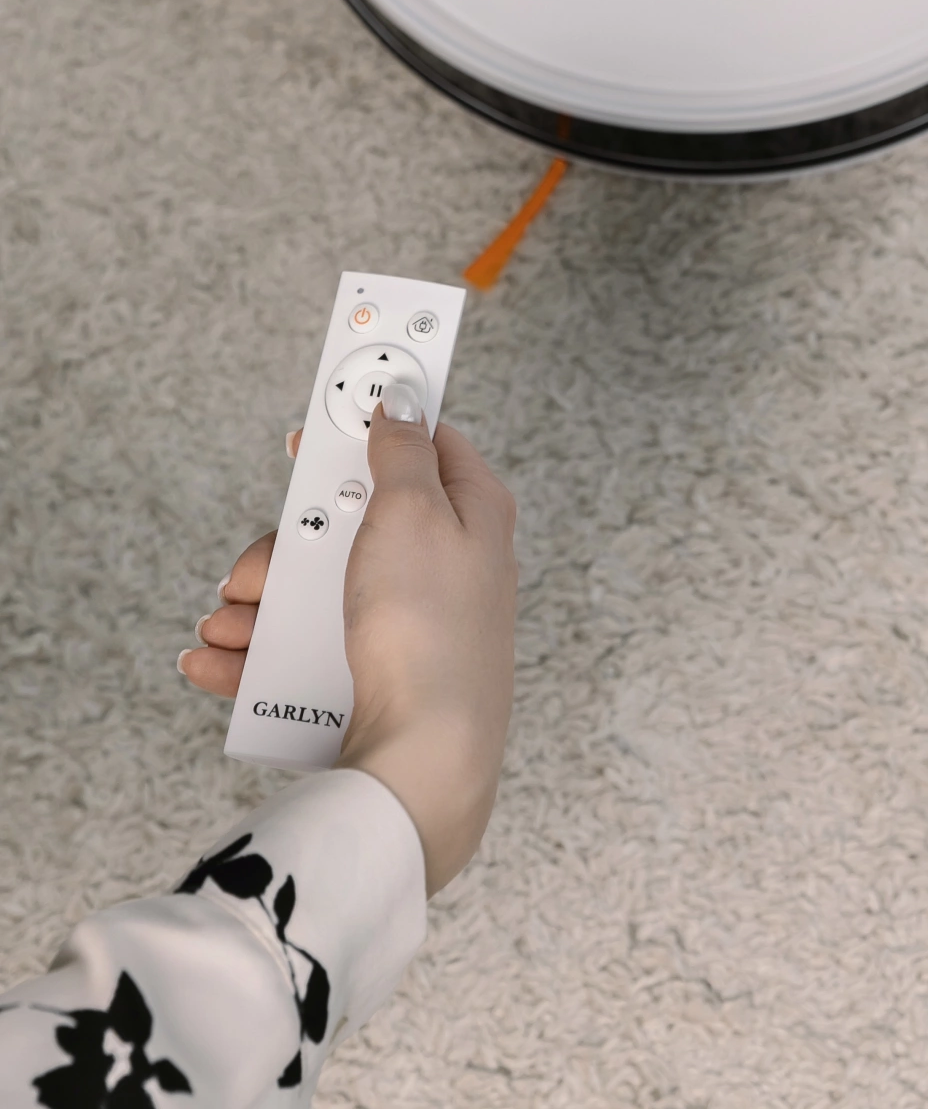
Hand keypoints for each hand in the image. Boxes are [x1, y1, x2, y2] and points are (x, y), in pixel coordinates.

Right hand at [180, 405, 516, 895]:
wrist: (421, 763)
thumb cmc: (427, 632)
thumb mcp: (413, 511)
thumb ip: (401, 450)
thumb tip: (400, 402)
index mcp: (471, 514)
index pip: (422, 445)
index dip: (364, 432)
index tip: (313, 434)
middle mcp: (446, 566)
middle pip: (351, 526)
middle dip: (285, 546)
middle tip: (253, 567)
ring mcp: (412, 624)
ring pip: (320, 592)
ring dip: (259, 604)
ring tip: (226, 624)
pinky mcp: (380, 676)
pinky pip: (308, 653)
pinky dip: (259, 654)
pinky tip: (218, 660)